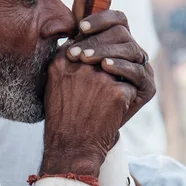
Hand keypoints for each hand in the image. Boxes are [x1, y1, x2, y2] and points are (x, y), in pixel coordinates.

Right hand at [42, 46, 136, 177]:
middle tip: (111, 72)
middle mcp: (78, 64)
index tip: (99, 57)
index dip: (98, 43)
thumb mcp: (55, 85)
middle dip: (115, 54)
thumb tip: (84, 45)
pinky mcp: (115, 91)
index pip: (86, 37)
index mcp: (61, 61)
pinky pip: (131, 85)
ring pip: (123, 62)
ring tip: (111, 94)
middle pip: (108, 44)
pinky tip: (115, 110)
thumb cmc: (63, 118)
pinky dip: (127, 98)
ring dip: (121, 76)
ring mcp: (98, 77)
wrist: (71, 148)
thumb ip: (68, 62)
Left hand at [65, 0, 155, 125]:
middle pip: (122, 33)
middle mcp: (132, 51)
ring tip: (85, 60)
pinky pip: (138, 72)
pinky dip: (120, 68)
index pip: (117, 18)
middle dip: (97, 41)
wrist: (81, 130)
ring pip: (130, 49)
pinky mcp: (146, 87)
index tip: (81, 27)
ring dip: (105, 52)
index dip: (101, 18)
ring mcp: (141, 68)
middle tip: (75, 53)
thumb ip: (80, 29)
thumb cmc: (76, 91)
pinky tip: (104, 69)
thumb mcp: (74, 58)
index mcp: (117, 41)